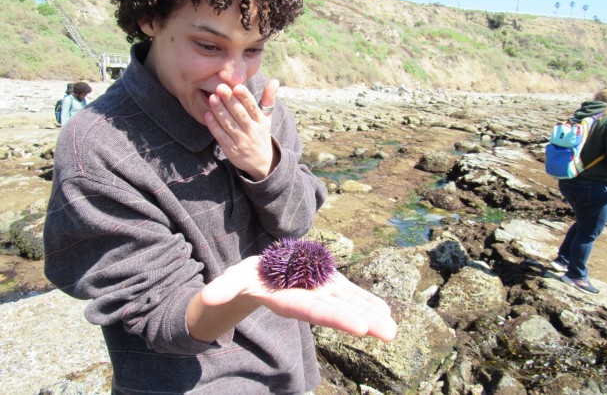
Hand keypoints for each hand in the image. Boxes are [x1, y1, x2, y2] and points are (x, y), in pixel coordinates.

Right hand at [200, 256, 396, 342]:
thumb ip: (223, 287)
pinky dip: (365, 301)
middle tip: (391, 333)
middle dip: (364, 321)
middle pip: (338, 312)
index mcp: (289, 300)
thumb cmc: (242, 280)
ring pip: (348, 304)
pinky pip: (347, 294)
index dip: (338, 317)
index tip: (363, 327)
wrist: (255, 279)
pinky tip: (384, 309)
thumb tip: (207, 297)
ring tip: (393, 327)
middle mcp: (308, 300)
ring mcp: (319, 294)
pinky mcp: (325, 285)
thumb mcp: (232, 279)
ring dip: (371, 314)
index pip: (315, 311)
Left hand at [205, 79, 280, 179]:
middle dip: (230, 100)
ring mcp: (242, 141)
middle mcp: (252, 130)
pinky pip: (222, 136)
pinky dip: (215, 126)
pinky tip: (208, 115)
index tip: (237, 86)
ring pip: (230, 124)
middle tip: (220, 87)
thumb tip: (275, 81)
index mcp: (261, 121)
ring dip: (220, 111)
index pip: (253, 107)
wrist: (262, 164)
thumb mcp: (267, 118)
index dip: (245, 97)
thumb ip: (268, 99)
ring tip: (212, 98)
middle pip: (240, 114)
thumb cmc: (261, 135)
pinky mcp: (232, 150)